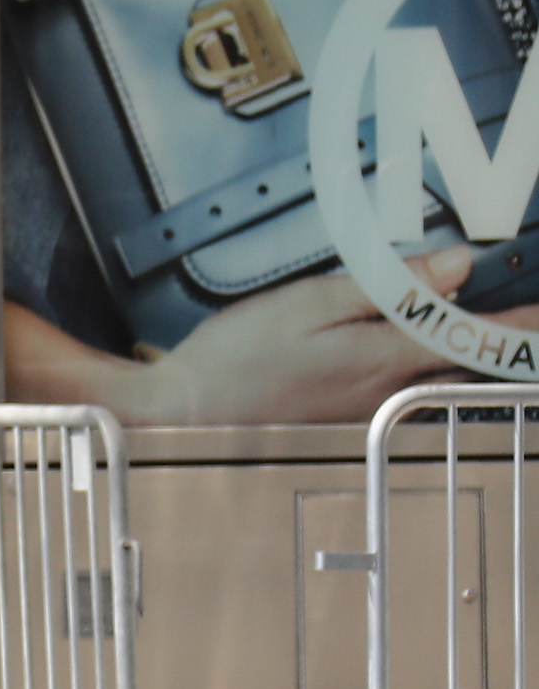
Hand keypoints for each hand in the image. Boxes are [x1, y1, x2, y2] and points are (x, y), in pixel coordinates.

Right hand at [2, 249, 536, 427]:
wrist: (184, 413)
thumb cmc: (236, 360)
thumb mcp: (307, 303)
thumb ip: (386, 286)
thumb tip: (454, 268)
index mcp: (384, 358)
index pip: (475, 340)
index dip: (520, 326)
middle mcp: (387, 392)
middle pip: (461, 365)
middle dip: (494, 343)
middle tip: (520, 321)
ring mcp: (366, 412)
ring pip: (432, 379)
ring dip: (457, 357)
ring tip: (471, 332)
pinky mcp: (344, 419)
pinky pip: (400, 391)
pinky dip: (418, 371)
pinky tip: (405, 357)